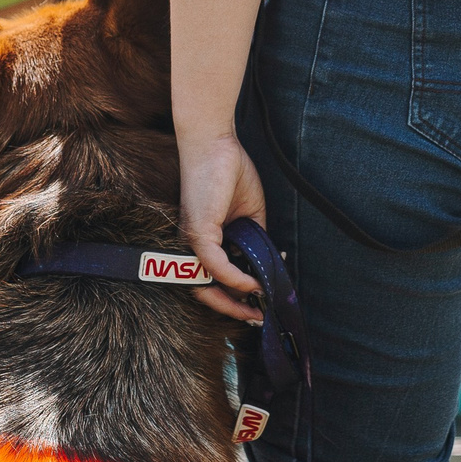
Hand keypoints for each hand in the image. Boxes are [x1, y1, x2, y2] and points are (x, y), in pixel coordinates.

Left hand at [178, 130, 267, 324]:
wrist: (215, 143)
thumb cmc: (229, 171)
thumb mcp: (251, 214)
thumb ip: (255, 241)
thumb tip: (268, 266)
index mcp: (203, 240)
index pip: (213, 278)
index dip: (234, 297)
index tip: (257, 306)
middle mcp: (192, 244)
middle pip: (205, 290)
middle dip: (232, 309)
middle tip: (257, 318)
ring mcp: (192, 239)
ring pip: (206, 284)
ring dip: (232, 301)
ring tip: (257, 308)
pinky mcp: (198, 230)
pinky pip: (214, 265)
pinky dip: (234, 278)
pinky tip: (252, 284)